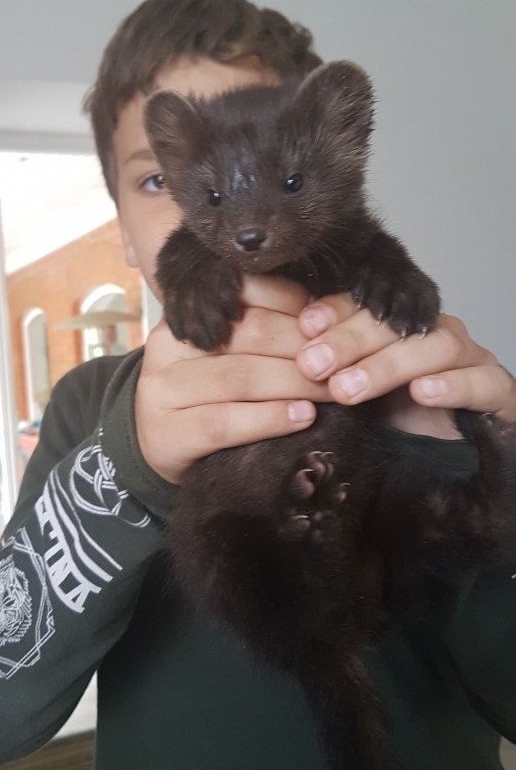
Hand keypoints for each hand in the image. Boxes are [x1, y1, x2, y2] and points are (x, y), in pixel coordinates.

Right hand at [136, 277, 328, 483]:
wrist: (159, 446)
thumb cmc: (207, 393)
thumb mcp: (226, 352)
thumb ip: (261, 329)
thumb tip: (324, 315)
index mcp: (186, 313)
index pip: (243, 291)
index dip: (291, 303)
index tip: (326, 323)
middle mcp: (167, 345)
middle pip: (248, 333)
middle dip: (302, 348)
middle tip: (340, 363)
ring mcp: (163, 390)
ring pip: (240, 377)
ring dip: (295, 383)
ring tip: (330, 392)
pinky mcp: (169, 434)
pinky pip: (226, 423)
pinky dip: (270, 419)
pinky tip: (302, 418)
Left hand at [296, 294, 515, 436]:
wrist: (459, 465)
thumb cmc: (397, 424)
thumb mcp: (353, 397)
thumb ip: (325, 374)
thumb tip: (276, 360)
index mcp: (403, 327)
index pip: (370, 304)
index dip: (337, 310)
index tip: (304, 326)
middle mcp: (437, 334)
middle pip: (399, 321)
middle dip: (352, 340)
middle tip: (314, 365)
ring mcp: (473, 360)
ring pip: (439, 345)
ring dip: (390, 364)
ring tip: (349, 388)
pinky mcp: (499, 392)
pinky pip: (483, 381)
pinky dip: (453, 384)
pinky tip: (422, 393)